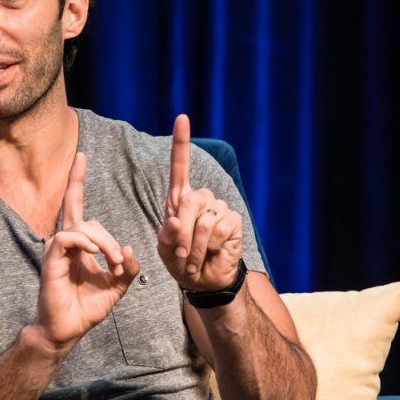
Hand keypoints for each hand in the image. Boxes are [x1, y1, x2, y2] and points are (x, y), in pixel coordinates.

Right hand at [35, 152, 139, 350]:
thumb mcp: (116, 287)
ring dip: (104, 243)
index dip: (77, 181)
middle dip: (108, 238)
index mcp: (79, 246)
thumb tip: (129, 249)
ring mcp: (56, 250)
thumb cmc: (86, 308)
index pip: (76, 206)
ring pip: (81, 226)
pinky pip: (67, 237)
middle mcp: (66, 243)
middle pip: (85, 216)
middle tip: (118, 260)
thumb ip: (126, 268)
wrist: (67, 330)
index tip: (81, 157)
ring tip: (111, 264)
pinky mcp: (51, 259)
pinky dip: (84, 242)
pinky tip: (96, 254)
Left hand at [157, 114, 242, 290]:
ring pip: (203, 219)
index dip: (181, 143)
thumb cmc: (180, 261)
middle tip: (180, 254)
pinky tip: (210, 253)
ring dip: (194, 245)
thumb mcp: (165, 248)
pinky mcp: (234, 221)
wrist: (202, 282)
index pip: (180, 167)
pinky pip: (219, 229)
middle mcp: (202, 199)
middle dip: (181, 232)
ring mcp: (220, 208)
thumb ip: (167, 234)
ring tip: (193, 258)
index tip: (181, 118)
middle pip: (189, 201)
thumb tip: (177, 220)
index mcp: (180, 200)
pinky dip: (209, 246)